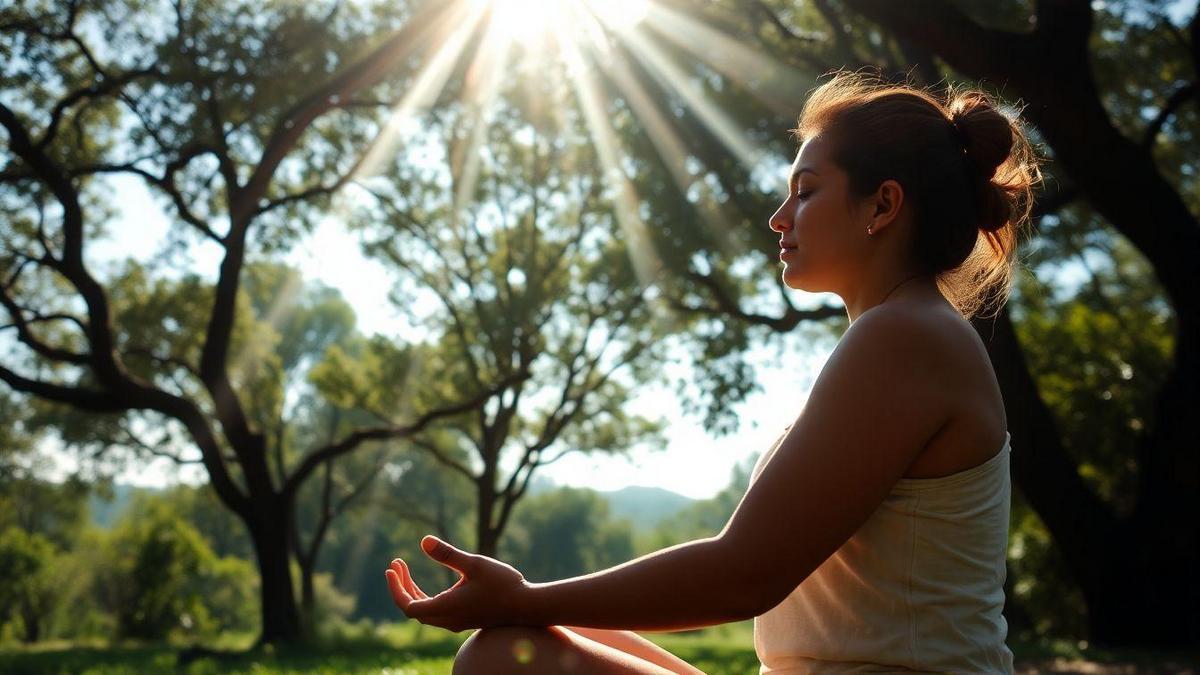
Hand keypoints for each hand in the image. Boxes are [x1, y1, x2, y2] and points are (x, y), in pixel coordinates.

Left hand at [385, 535, 530, 632]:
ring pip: (424, 612)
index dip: (395, 588)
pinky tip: (431, 585)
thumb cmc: (503, 584)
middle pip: (413, 608)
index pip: (408, 605)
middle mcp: (448, 620)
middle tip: (397, 564)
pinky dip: (426, 598)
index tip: (391, 568)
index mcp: (446, 608)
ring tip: (406, 571)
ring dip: (412, 592)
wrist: (529, 606)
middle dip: (401, 586)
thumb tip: (423, 541)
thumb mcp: (475, 564)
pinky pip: (436, 613)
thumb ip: (448, 554)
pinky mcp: (464, 620)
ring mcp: (456, 622)